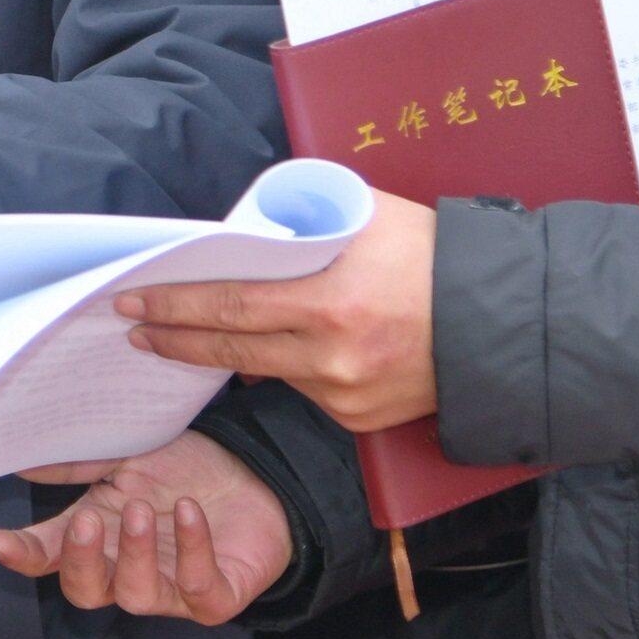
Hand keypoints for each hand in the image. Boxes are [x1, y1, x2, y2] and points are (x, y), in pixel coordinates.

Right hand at [0, 430, 290, 623]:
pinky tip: (190, 511)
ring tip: (140, 508)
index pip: (50, 557)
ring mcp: (173, 591)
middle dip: (82, 560)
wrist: (258, 476)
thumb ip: (76, 467)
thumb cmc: (185, 472)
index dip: (24, 555)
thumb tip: (19, 460)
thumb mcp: (127, 460)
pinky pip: (198, 587)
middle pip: (86, 591)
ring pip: (137, 597)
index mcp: (100, 541)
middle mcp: (129, 572)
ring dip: (134, 554)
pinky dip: (192, 549)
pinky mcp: (218, 599)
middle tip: (87, 520)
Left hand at [117, 193, 438, 430]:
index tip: (131, 303)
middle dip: (175, 338)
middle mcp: (330, 360)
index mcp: (327, 305)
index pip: (227, 307)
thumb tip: (246, 234)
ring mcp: (345, 396)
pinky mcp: (360, 419)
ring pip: (270, 371)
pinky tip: (283, 348)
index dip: (172, 307)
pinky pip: (307, 389)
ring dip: (234, 352)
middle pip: (229, 351)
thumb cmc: (434, 256)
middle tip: (135, 327)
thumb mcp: (365, 220)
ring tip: (196, 332)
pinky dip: (291, 367)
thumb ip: (304, 227)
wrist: (507, 320)